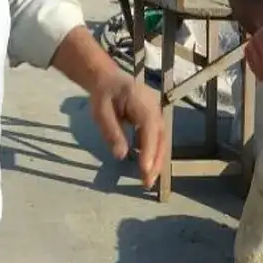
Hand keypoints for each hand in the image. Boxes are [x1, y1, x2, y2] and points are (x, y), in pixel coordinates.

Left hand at [89, 73, 165, 188]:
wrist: (108, 79)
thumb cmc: (103, 94)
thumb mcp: (101, 112)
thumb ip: (112, 132)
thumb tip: (121, 155)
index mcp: (142, 101)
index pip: (150, 128)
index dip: (150, 150)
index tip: (145, 170)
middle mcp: (155, 108)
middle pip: (161, 137)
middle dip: (156, 161)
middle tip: (147, 182)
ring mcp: (157, 113)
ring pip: (162, 140)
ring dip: (157, 160)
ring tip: (148, 179)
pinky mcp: (154, 120)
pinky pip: (157, 138)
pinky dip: (154, 153)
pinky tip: (147, 166)